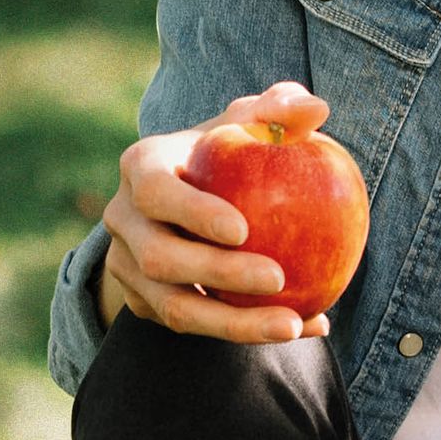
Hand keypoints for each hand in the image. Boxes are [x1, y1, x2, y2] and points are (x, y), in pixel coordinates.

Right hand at [96, 81, 338, 344]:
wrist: (182, 201)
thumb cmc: (222, 153)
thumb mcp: (244, 123)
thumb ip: (278, 111)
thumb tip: (318, 109)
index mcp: (141, 168)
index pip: (157, 193)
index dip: (193, 213)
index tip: (244, 230)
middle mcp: (123, 220)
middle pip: (159, 259)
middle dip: (218, 274)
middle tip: (278, 279)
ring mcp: (127, 267)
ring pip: (175, 309)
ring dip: (235, 323)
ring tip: (293, 325)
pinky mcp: (143, 304)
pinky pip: (195, 329)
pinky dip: (248, 331)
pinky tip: (306, 325)